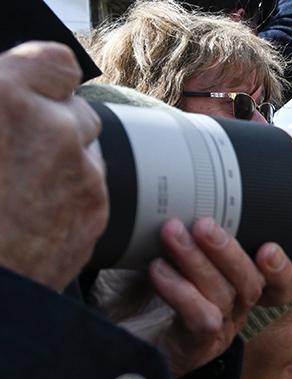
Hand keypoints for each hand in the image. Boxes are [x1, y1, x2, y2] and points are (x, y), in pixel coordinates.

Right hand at [0, 42, 106, 288]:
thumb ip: (2, 99)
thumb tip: (13, 95)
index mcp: (6, 96)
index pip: (57, 63)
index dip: (44, 79)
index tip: (33, 92)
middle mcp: (53, 127)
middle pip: (77, 111)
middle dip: (55, 126)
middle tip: (20, 150)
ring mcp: (80, 172)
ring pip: (88, 154)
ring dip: (64, 163)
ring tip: (21, 188)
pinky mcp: (95, 213)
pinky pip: (92, 191)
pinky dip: (70, 197)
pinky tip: (34, 215)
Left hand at [92, 218, 291, 376]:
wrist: (98, 336)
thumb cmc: (127, 295)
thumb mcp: (151, 252)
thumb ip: (172, 229)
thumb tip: (171, 188)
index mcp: (231, 290)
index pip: (274, 284)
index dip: (280, 268)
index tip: (267, 246)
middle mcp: (230, 313)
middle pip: (252, 284)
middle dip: (229, 251)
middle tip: (203, 224)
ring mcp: (214, 332)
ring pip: (226, 295)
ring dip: (198, 262)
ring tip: (169, 234)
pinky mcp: (192, 348)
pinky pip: (202, 318)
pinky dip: (182, 291)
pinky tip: (157, 270)